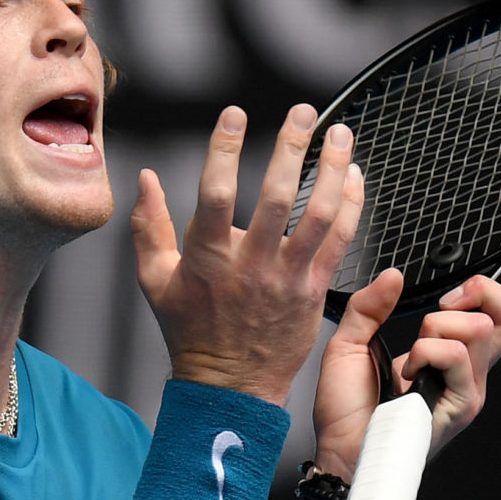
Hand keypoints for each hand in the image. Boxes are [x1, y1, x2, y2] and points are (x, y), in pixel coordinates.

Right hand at [131, 104, 363, 404]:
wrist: (229, 386)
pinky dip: (350, 204)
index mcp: (206, 259)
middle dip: (291, 147)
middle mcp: (249, 266)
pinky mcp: (312, 291)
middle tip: (303, 113)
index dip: (223, 148)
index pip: (214, 193)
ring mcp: (285, 279)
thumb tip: (146, 178)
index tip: (233, 115)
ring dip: (333, 169)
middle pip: (274, 196)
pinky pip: (338, 240)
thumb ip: (148, 227)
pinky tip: (353, 176)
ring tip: (340, 134)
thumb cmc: (189, 332)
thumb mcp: (153, 281)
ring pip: (318, 214)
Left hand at [313, 259, 500, 478]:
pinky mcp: (461, 404)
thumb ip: (369, 308)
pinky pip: (457, 356)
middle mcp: (467, 373)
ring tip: (411, 356)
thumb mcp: (348, 345)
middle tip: (440, 308)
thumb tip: (393, 276)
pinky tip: (407, 374)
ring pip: (479, 329)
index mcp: (450, 358)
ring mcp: (468, 389)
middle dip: (474, 294)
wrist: (340, 451)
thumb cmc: (346, 412)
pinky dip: (426, 352)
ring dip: (436, 327)